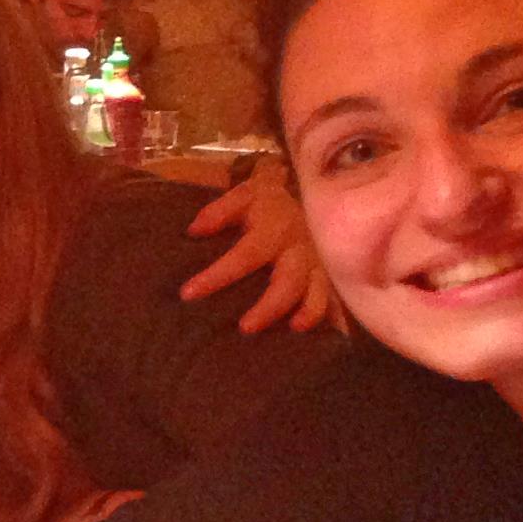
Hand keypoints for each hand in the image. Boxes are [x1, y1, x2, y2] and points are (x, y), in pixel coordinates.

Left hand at [182, 167, 337, 332]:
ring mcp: (319, 264)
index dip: (216, 276)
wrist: (315, 189)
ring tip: (295, 329)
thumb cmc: (269, 202)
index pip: (244, 256)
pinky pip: (334, 298)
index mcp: (273, 230)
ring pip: (318, 291)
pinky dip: (331, 316)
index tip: (188, 294)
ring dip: (309, 311)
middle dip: (269, 307)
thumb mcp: (244, 195)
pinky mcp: (333, 275)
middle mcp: (298, 249)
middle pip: (287, 282)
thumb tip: (194, 230)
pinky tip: (324, 332)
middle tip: (245, 327)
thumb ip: (219, 211)